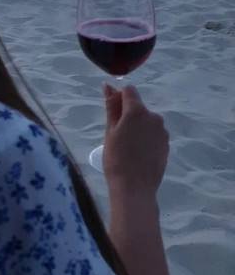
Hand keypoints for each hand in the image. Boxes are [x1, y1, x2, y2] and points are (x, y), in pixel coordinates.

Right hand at [102, 83, 168, 197]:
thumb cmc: (116, 159)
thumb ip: (111, 107)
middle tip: (116, 134)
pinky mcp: (166, 144)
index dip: (118, 97)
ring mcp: (162, 131)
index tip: (111, 113)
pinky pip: (153, 133)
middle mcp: (154, 117)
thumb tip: (108, 85)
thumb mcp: (110, 131)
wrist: (135, 188)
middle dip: (127, 114)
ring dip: (137, 126)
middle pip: (138, 106)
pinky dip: (145, 137)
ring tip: (127, 146)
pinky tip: (138, 153)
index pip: (129, 90)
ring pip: (146, 120)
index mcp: (138, 111)